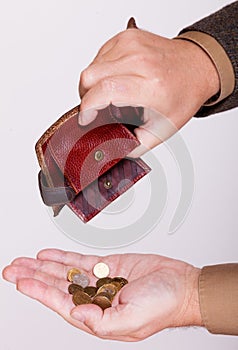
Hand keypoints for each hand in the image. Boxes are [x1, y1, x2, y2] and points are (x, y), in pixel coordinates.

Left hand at [2, 249, 202, 340]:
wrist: (182, 285)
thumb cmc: (164, 305)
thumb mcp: (132, 320)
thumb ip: (101, 321)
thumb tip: (75, 314)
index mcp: (98, 316)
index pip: (61, 303)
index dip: (39, 292)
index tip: (21, 281)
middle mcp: (96, 299)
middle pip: (57, 287)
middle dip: (34, 278)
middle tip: (13, 269)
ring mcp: (101, 281)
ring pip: (66, 273)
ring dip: (44, 266)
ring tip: (24, 261)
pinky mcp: (109, 266)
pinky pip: (81, 261)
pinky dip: (64, 256)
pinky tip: (49, 254)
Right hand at [78, 27, 218, 156]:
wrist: (197, 67)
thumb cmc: (182, 96)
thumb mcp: (161, 130)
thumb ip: (133, 145)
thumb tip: (111, 151)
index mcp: (151, 86)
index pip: (106, 90)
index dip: (88, 107)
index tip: (85, 118)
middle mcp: (141, 61)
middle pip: (91, 76)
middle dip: (86, 97)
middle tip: (96, 108)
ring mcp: (133, 45)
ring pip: (92, 66)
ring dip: (93, 84)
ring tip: (109, 93)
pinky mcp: (128, 35)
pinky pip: (99, 55)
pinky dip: (100, 70)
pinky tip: (114, 77)